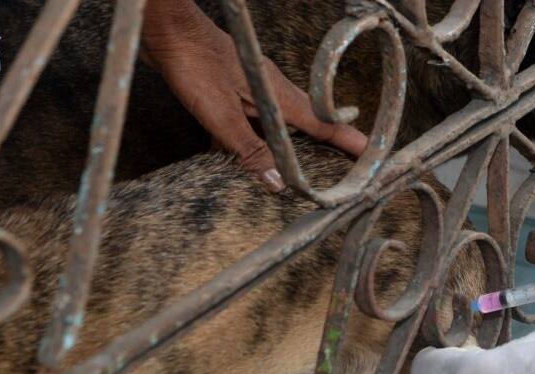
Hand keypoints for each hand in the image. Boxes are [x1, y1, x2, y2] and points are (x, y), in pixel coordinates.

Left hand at [139, 0, 366, 188]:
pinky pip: (250, 121)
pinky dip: (249, 139)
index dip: (348, 142)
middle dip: (325, 147)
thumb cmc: (194, 63)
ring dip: (284, 146)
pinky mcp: (231, 90)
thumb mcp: (221, 115)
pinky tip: (235, 155)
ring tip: (292, 172)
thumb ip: (249, 149)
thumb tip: (277, 183)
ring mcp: (252, 90)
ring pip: (277, 125)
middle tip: (341, 170)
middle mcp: (272, 93)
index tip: (369, 156)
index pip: (323, 125)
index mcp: (279, 97)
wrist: (165, 29)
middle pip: (307, 126)